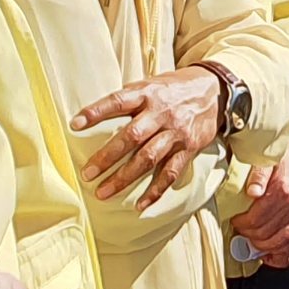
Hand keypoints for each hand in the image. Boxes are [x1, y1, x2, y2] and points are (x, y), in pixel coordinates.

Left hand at [74, 69, 225, 204]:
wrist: (214, 90)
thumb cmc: (173, 88)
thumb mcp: (151, 84)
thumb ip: (129, 98)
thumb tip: (96, 113)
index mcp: (148, 93)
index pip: (118, 101)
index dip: (96, 112)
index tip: (74, 124)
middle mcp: (161, 112)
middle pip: (131, 136)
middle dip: (107, 157)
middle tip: (87, 173)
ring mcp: (175, 132)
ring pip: (148, 158)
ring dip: (124, 178)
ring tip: (103, 192)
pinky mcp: (188, 148)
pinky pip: (170, 172)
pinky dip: (155, 190)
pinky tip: (140, 205)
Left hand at [229, 142, 288, 266]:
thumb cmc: (286, 159)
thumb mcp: (268, 159)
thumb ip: (258, 174)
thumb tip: (252, 192)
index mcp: (284, 190)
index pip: (258, 217)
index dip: (243, 223)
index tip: (236, 222)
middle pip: (269, 232)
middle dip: (251, 236)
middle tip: (242, 232)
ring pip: (284, 241)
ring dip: (266, 247)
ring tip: (254, 243)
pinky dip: (284, 253)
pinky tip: (272, 253)